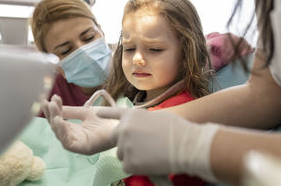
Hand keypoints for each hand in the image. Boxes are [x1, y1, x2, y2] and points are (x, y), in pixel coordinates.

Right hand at [41, 94, 117, 154]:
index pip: (59, 121)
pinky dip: (62, 132)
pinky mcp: (84, 149)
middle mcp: (75, 138)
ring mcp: (79, 144)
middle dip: (52, 115)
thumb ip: (70, 111)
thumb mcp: (85, 112)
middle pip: (58, 128)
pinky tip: (60, 121)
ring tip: (53, 111)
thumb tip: (52, 105)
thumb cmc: (107, 119)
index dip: (52, 111)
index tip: (48, 100)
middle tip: (49, 103)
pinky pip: (68, 143)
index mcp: (75, 130)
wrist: (122, 123)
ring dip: (55, 123)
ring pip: (61, 136)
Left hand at [96, 107, 219, 181]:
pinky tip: (151, 161)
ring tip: (151, 153)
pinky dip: (138, 166)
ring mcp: (124, 146)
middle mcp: (123, 129)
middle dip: (125, 143)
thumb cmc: (176, 129)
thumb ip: (143, 121)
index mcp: (131, 115)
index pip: (114, 113)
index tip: (96, 113)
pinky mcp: (128, 163)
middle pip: (116, 139)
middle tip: (142, 146)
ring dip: (133, 155)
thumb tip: (141, 128)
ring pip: (122, 154)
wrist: (185, 145)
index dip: (105, 113)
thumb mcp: (157, 116)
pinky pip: (128, 166)